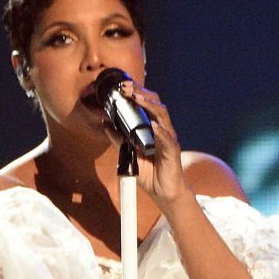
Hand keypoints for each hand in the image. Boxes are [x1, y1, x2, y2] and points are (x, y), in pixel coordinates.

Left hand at [117, 81, 188, 205]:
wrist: (163, 192)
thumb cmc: (149, 172)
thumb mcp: (128, 153)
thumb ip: (118, 138)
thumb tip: (106, 122)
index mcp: (153, 128)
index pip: (147, 103)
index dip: (136, 92)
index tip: (122, 86)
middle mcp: (162, 129)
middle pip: (155, 104)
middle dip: (141, 93)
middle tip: (126, 88)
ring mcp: (169, 139)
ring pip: (162, 116)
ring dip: (149, 105)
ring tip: (137, 98)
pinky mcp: (173, 151)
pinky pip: (167, 138)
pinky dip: (159, 131)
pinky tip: (152, 125)